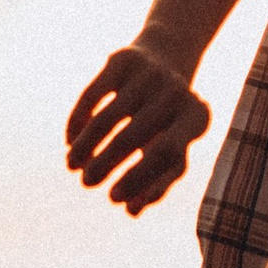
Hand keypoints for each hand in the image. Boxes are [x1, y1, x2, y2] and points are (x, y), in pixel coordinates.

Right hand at [65, 41, 211, 214]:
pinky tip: (70, 141)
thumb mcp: (172, 147)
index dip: (139, 179)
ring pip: (108, 116)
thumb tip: (131, 211)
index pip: (168, 156)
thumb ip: (158, 181)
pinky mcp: (122, 59)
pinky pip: (92, 95)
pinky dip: (78, 120)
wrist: (167, 56)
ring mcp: (149, 73)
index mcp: (196, 118)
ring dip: (87, 145)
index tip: (113, 199)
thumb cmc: (169, 119)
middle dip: (107, 164)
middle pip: (134, 136)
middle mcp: (176, 92)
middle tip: (87, 183)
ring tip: (72, 165)